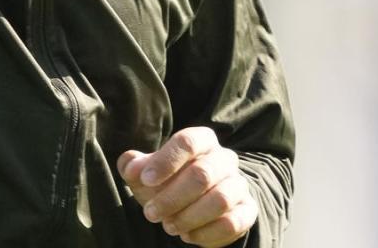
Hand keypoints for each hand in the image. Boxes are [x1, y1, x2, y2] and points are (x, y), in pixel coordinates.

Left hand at [117, 127, 257, 245]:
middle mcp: (224, 158)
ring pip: (220, 199)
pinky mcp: (247, 210)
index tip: (146, 180)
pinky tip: (188, 236)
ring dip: (189, 216)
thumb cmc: (168, 182)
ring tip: (168, 226)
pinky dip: (206, 233)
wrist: (196, 202)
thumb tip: (131, 167)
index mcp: (202, 140)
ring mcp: (239, 184)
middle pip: (203, 174)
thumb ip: (134, 166)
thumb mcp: (147, 173)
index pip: (188, 142)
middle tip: (150, 213)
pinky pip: (232, 222)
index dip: (166, 161)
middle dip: (172, 197)